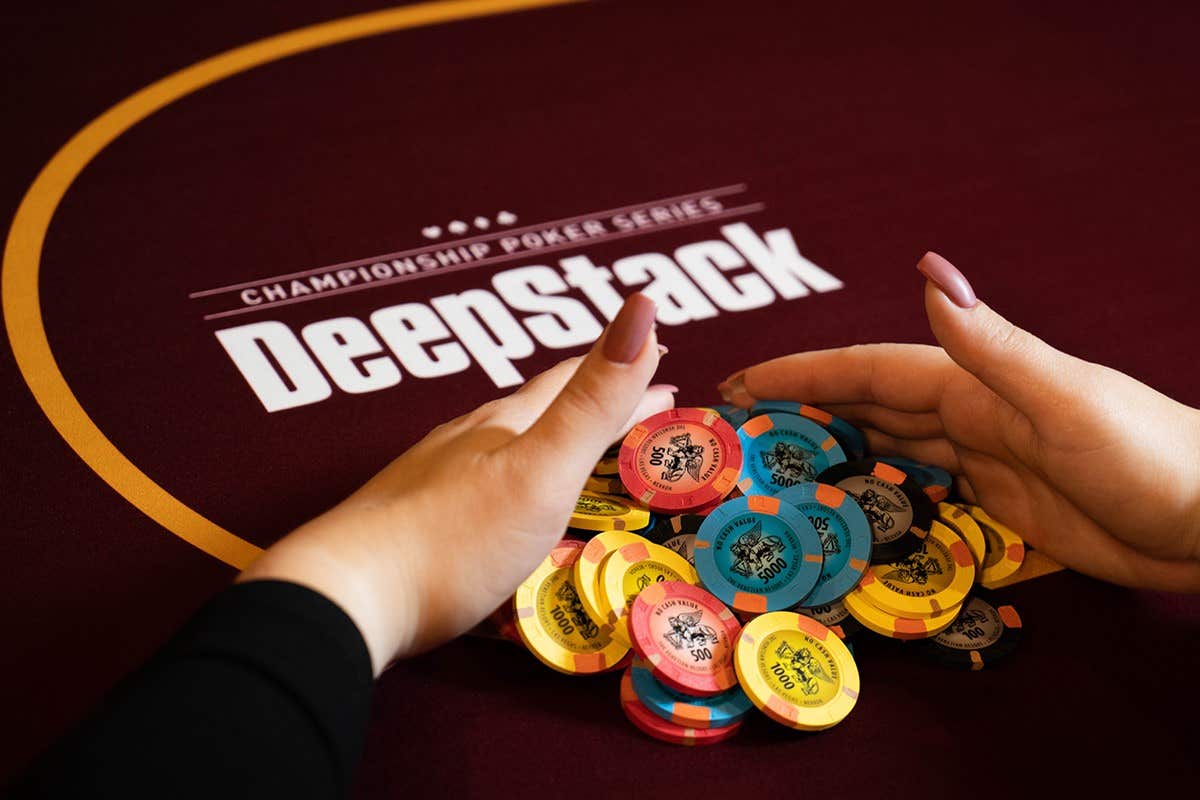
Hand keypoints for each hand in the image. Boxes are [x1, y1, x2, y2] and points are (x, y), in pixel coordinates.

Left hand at [239, 294, 674, 672]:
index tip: (663, 362)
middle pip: (536, 409)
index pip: (572, 384)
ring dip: (544, 439)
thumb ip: (593, 402)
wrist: (348, 597)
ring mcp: (431, 480)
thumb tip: (641, 307)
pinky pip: (472, 487)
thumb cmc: (453, 539)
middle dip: (587, 403)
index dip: (621, 372)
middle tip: (631, 402)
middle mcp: (465, 442)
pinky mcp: (408, 522)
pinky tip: (493, 500)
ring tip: (568, 445)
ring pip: (499, 444)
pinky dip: (506, 481)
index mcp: (503, 426)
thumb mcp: (541, 471)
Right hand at [719, 252, 1199, 591]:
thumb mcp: (1064, 398)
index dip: (801, 374)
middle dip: (798, 413)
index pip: (869, 373)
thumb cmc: (1151, 454)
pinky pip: (919, 498)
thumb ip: (989, 344)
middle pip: (867, 410)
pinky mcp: (1000, 509)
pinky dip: (876, 498)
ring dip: (830, 453)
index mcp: (975, 386)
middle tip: (733, 434)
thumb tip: (927, 269)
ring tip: (770, 471)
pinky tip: (846, 512)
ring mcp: (985, 463)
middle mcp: (971, 418)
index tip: (739, 385)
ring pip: (888, 452)